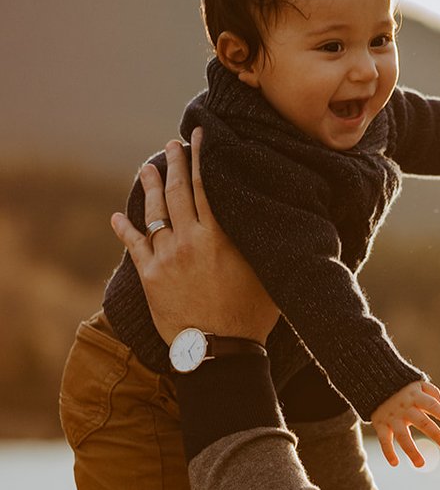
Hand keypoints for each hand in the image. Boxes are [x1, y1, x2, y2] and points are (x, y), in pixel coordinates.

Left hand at [109, 130, 278, 346]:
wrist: (219, 353)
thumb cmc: (250, 318)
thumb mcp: (267, 276)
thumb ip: (262, 245)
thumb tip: (272, 220)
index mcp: (218, 237)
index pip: (206, 185)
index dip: (200, 157)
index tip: (197, 136)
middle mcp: (188, 240)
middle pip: (176, 191)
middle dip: (173, 163)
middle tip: (171, 145)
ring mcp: (165, 257)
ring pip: (154, 212)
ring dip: (150, 186)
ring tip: (148, 168)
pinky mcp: (149, 278)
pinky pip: (133, 245)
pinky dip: (125, 228)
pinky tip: (117, 216)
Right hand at [371, 379, 439, 467]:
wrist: (372, 383)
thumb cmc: (402, 387)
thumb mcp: (418, 383)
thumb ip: (432, 392)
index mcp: (416, 396)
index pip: (432, 405)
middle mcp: (405, 408)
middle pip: (422, 422)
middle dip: (435, 434)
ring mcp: (392, 417)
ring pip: (402, 436)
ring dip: (412, 451)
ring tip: (420, 464)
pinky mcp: (380, 424)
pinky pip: (384, 440)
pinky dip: (388, 452)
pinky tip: (395, 463)